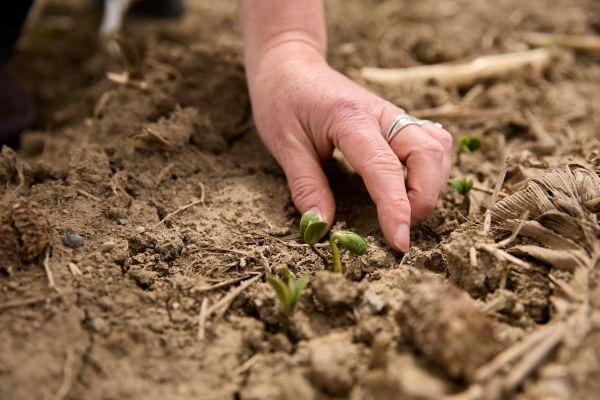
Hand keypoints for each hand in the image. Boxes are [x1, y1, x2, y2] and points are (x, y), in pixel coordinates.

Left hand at [245, 45, 452, 251]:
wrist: (290, 65)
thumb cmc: (282, 101)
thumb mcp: (284, 145)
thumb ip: (306, 186)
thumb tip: (322, 227)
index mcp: (350, 118)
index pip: (384, 167)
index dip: (397, 208)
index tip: (399, 243)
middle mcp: (381, 113)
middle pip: (429, 154)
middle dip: (425, 199)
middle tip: (400, 228)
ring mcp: (393, 114)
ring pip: (438, 147)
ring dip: (432, 185)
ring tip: (406, 210)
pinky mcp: (396, 120)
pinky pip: (432, 142)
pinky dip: (432, 169)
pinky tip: (412, 185)